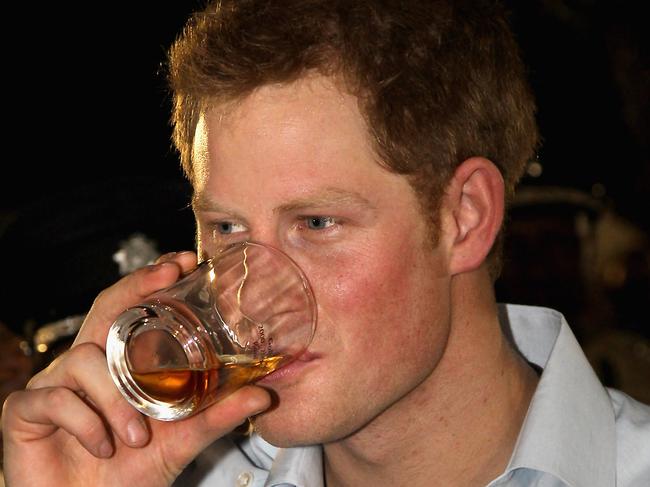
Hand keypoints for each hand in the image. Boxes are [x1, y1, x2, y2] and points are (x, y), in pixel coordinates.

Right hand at [1, 252, 271, 486]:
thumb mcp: (181, 440)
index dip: (152, 282)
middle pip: (105, 308)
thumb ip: (217, 416)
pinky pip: (55, 399)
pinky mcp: (25, 411)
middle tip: (168, 277)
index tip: (183, 263)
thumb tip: (264, 394)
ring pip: (84, 359)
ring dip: (116, 398)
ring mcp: (54, 384)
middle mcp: (87, 364)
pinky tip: (103, 446)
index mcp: (120, 364)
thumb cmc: (130, 473)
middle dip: (136, 286)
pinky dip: (85, 422)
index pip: (133, 311)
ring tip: (137, 434)